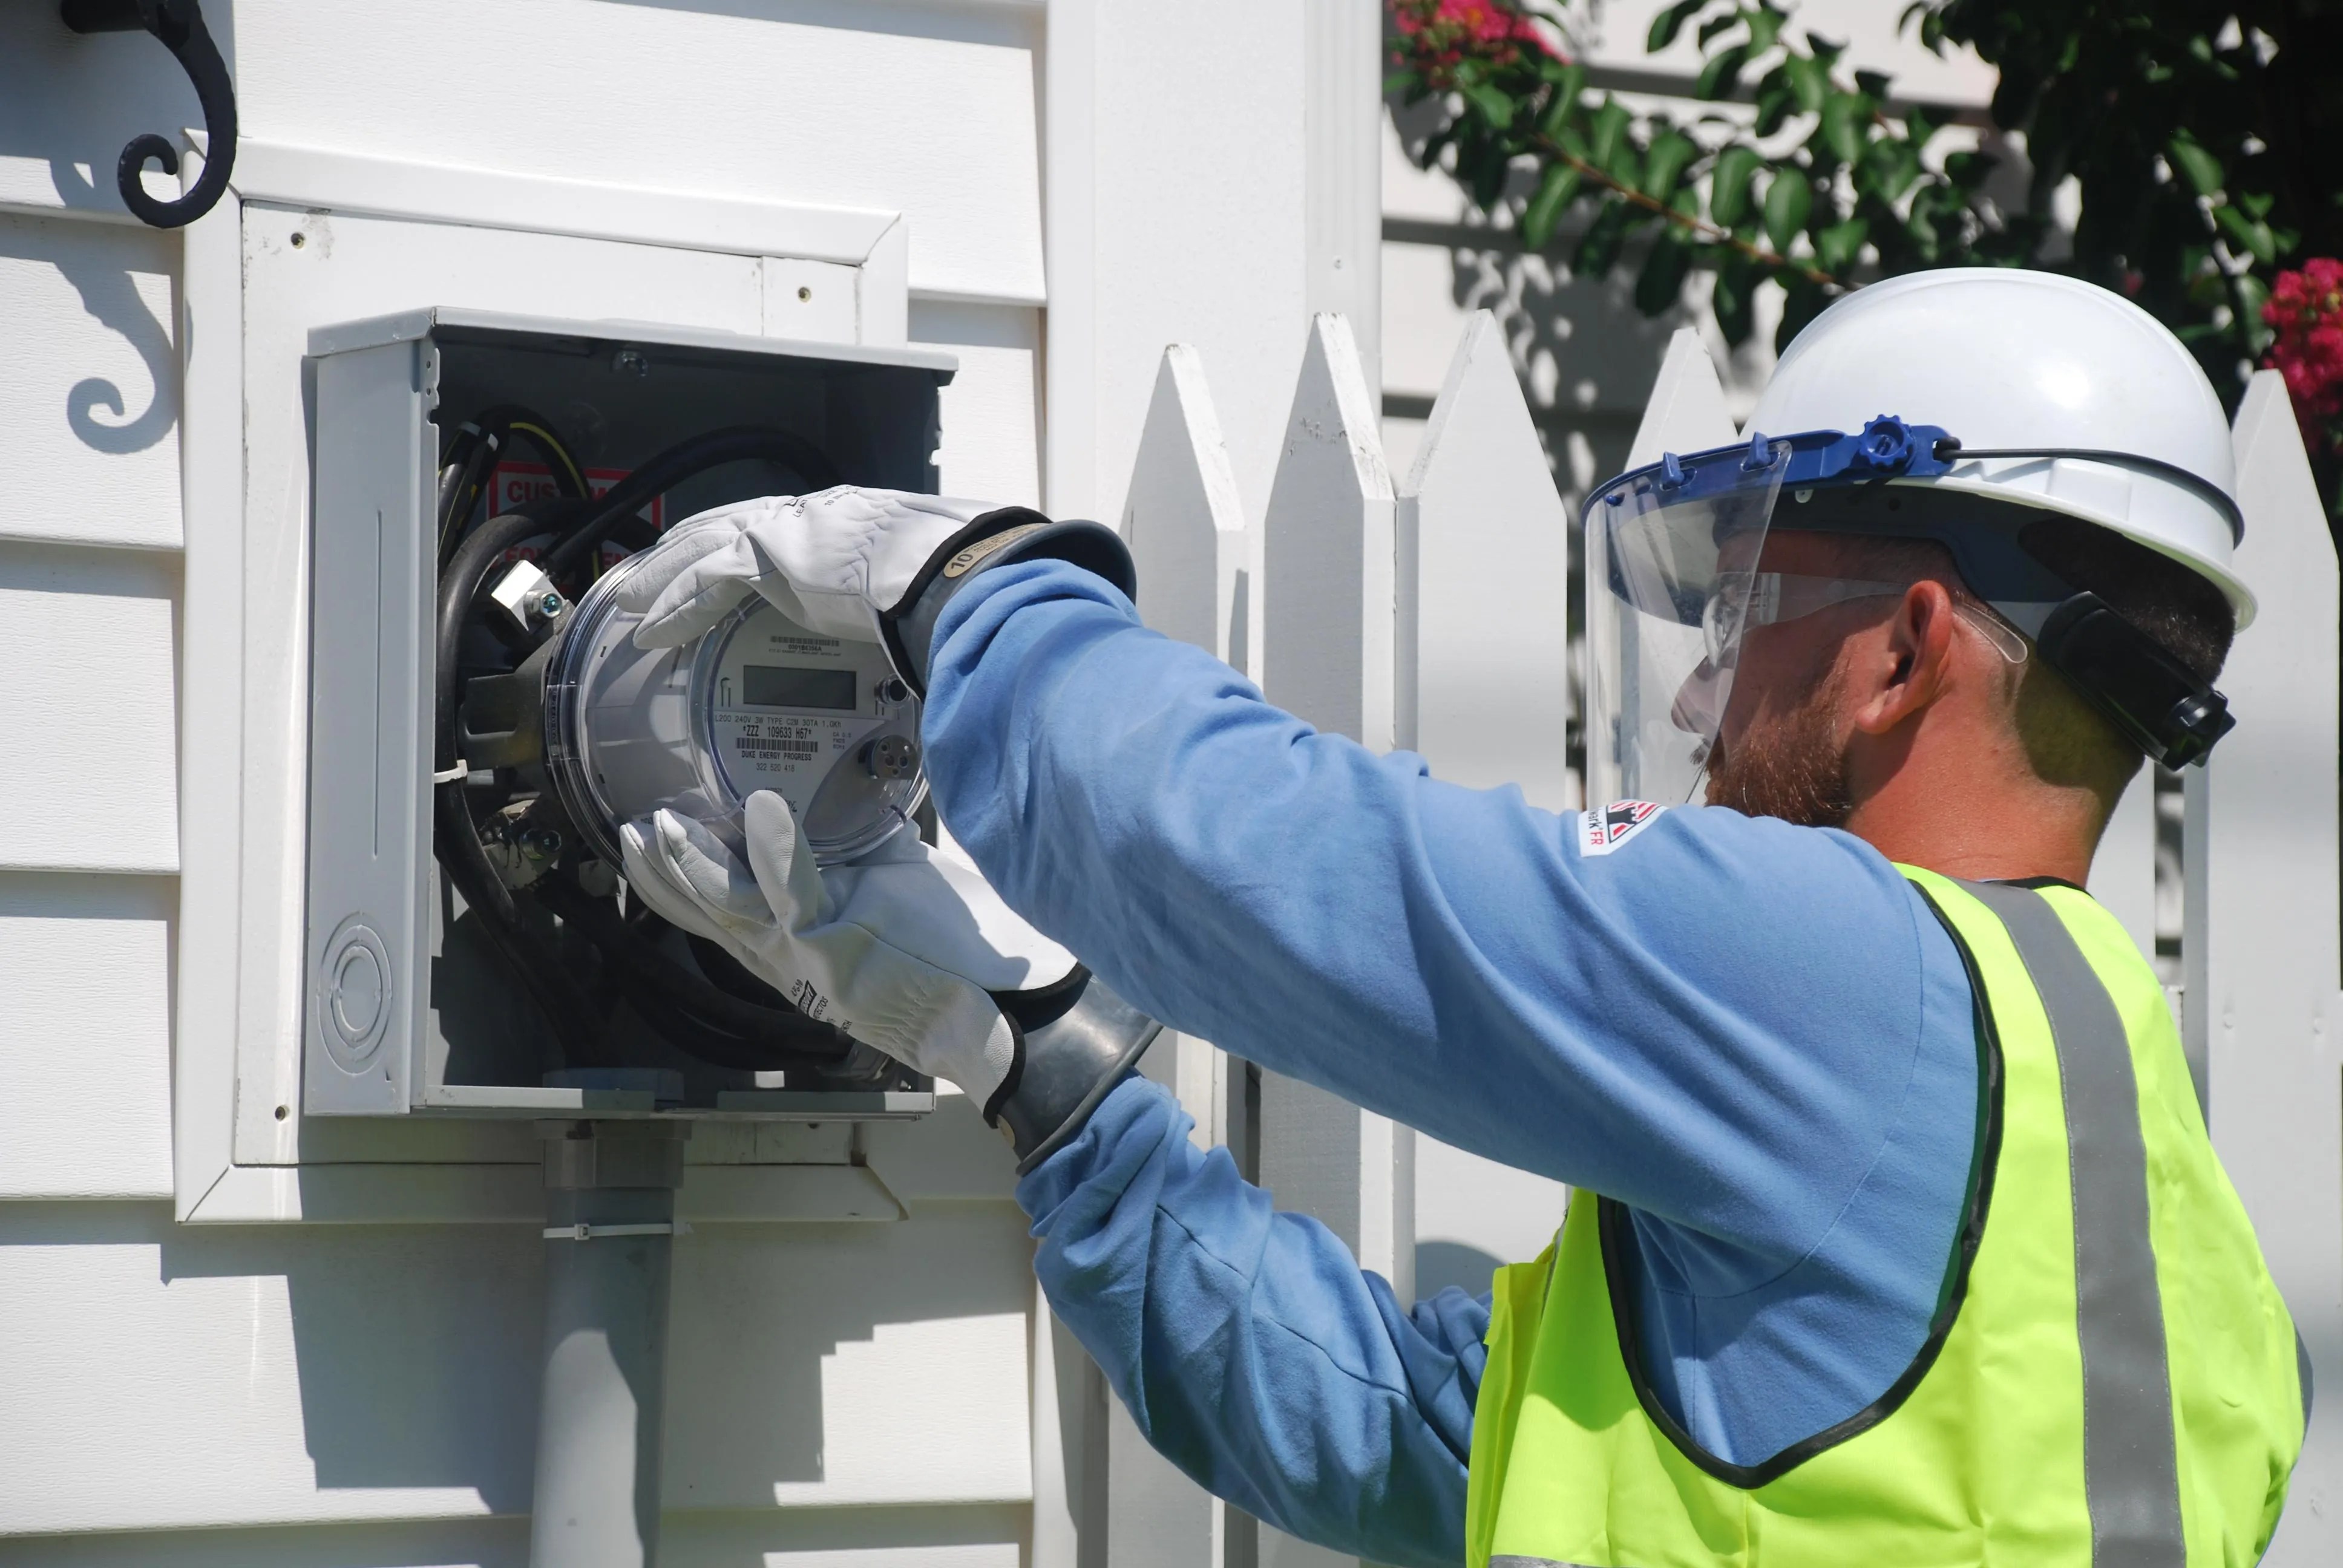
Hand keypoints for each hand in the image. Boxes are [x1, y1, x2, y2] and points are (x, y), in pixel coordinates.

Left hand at [615, 486, 999, 649]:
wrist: (947, 572)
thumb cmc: (947, 580)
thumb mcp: (912, 583)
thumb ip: (893, 600)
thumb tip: (910, 631)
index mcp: (839, 517)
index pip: (769, 525)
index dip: (731, 540)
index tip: (710, 555)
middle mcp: (803, 515)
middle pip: (720, 527)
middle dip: (679, 551)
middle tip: (645, 572)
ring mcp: (782, 531)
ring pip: (698, 549)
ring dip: (659, 577)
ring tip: (628, 600)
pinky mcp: (767, 557)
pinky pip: (703, 584)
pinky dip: (673, 608)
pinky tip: (651, 630)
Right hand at [619, 790, 1076, 1105]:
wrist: (1009, 1005)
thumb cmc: (956, 952)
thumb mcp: (895, 887)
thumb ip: (856, 852)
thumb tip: (841, 802)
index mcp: (802, 943)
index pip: (724, 909)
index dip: (679, 878)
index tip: (643, 837)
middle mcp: (795, 958)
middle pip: (711, 912)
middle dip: (665, 873)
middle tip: (627, 829)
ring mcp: (814, 959)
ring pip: (737, 908)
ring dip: (697, 864)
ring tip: (664, 823)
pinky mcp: (842, 955)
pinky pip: (800, 900)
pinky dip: (778, 857)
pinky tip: (763, 814)